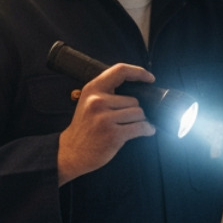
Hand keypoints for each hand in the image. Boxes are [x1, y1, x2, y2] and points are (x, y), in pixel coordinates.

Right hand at [57, 63, 156, 184]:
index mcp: (92, 89)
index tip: (150, 78)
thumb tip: (138, 90)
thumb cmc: (85, 128)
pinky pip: (141, 127)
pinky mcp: (114, 134)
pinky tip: (146, 130)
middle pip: (134, 100)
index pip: (120, 71)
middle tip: (128, 119)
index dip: (139, 72)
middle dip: (136, 110)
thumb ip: (107, 93)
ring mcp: (105, 118)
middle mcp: (97, 101)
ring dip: (141, 121)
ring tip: (134, 126)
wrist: (72, 152)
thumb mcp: (89, 102)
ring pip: (139, 113)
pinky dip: (148, 129)